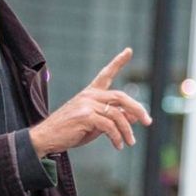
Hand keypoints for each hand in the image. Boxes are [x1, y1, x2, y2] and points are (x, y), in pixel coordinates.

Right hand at [29, 48, 151, 157]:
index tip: (129, 50)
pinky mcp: (85, 116)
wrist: (47, 137)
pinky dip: (117, 137)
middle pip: (121, 96)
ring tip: (130, 142)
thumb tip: (134, 116)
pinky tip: (118, 145)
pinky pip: (109, 125)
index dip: (118, 61)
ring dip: (127, 130)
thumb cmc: (71, 130)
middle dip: (137, 108)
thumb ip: (112, 118)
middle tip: (148, 121)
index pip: (106, 73)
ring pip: (117, 114)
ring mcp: (87, 104)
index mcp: (90, 93)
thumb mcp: (95, 123)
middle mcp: (90, 95)